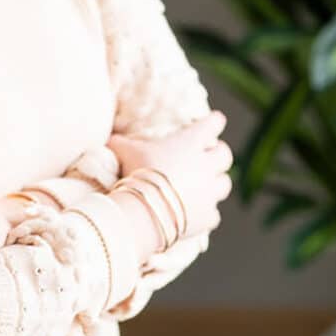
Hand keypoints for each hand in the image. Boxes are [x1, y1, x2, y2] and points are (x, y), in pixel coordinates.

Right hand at [106, 109, 233, 239]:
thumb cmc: (138, 172)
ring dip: (216, 182)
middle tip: (212, 154)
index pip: (213, 125)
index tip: (216, 120)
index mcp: (190, 143)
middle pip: (225, 155)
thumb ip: (121, 143)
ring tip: (205, 184)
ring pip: (224, 184)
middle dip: (219, 154)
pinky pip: (213, 212)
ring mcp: (210, 192)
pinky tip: (195, 213)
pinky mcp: (209, 216)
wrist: (146, 209)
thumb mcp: (125, 151)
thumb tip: (110, 139)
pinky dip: (205, 211)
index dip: (215, 121)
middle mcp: (205, 165)